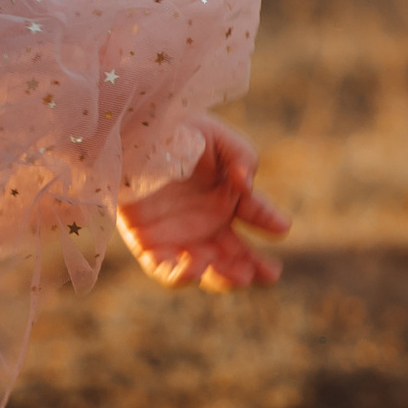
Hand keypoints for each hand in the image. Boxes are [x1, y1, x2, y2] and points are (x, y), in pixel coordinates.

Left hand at [115, 119, 286, 292]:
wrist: (126, 134)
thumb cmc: (173, 130)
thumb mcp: (214, 136)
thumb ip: (240, 154)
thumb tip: (249, 183)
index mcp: (227, 197)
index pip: (256, 214)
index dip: (269, 221)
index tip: (281, 226)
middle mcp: (206, 222)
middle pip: (235, 255)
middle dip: (253, 267)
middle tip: (269, 273)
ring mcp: (179, 236)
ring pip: (206, 269)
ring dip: (223, 277)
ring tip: (236, 275)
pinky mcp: (148, 245)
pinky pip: (165, 269)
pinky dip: (180, 275)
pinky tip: (195, 267)